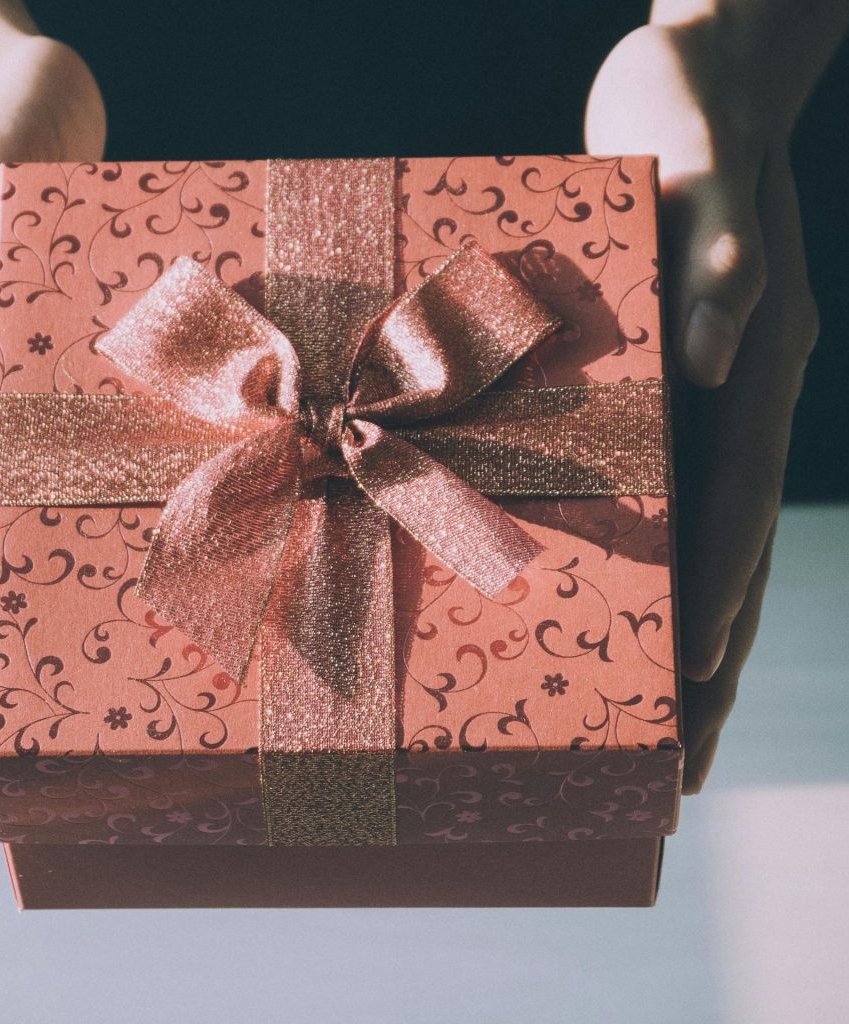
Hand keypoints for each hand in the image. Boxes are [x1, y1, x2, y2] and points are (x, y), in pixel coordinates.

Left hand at [585, 25, 818, 791]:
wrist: (694, 72)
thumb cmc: (690, 93)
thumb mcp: (695, 140)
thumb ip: (720, 242)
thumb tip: (724, 351)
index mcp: (748, 361)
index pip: (738, 508)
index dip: (716, 606)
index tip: (692, 699)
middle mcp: (733, 396)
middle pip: (725, 555)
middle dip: (700, 669)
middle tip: (671, 773)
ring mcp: (700, 401)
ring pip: (694, 543)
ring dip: (674, 644)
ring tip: (647, 736)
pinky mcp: (657, 388)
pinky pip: (653, 494)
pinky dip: (639, 565)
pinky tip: (603, 617)